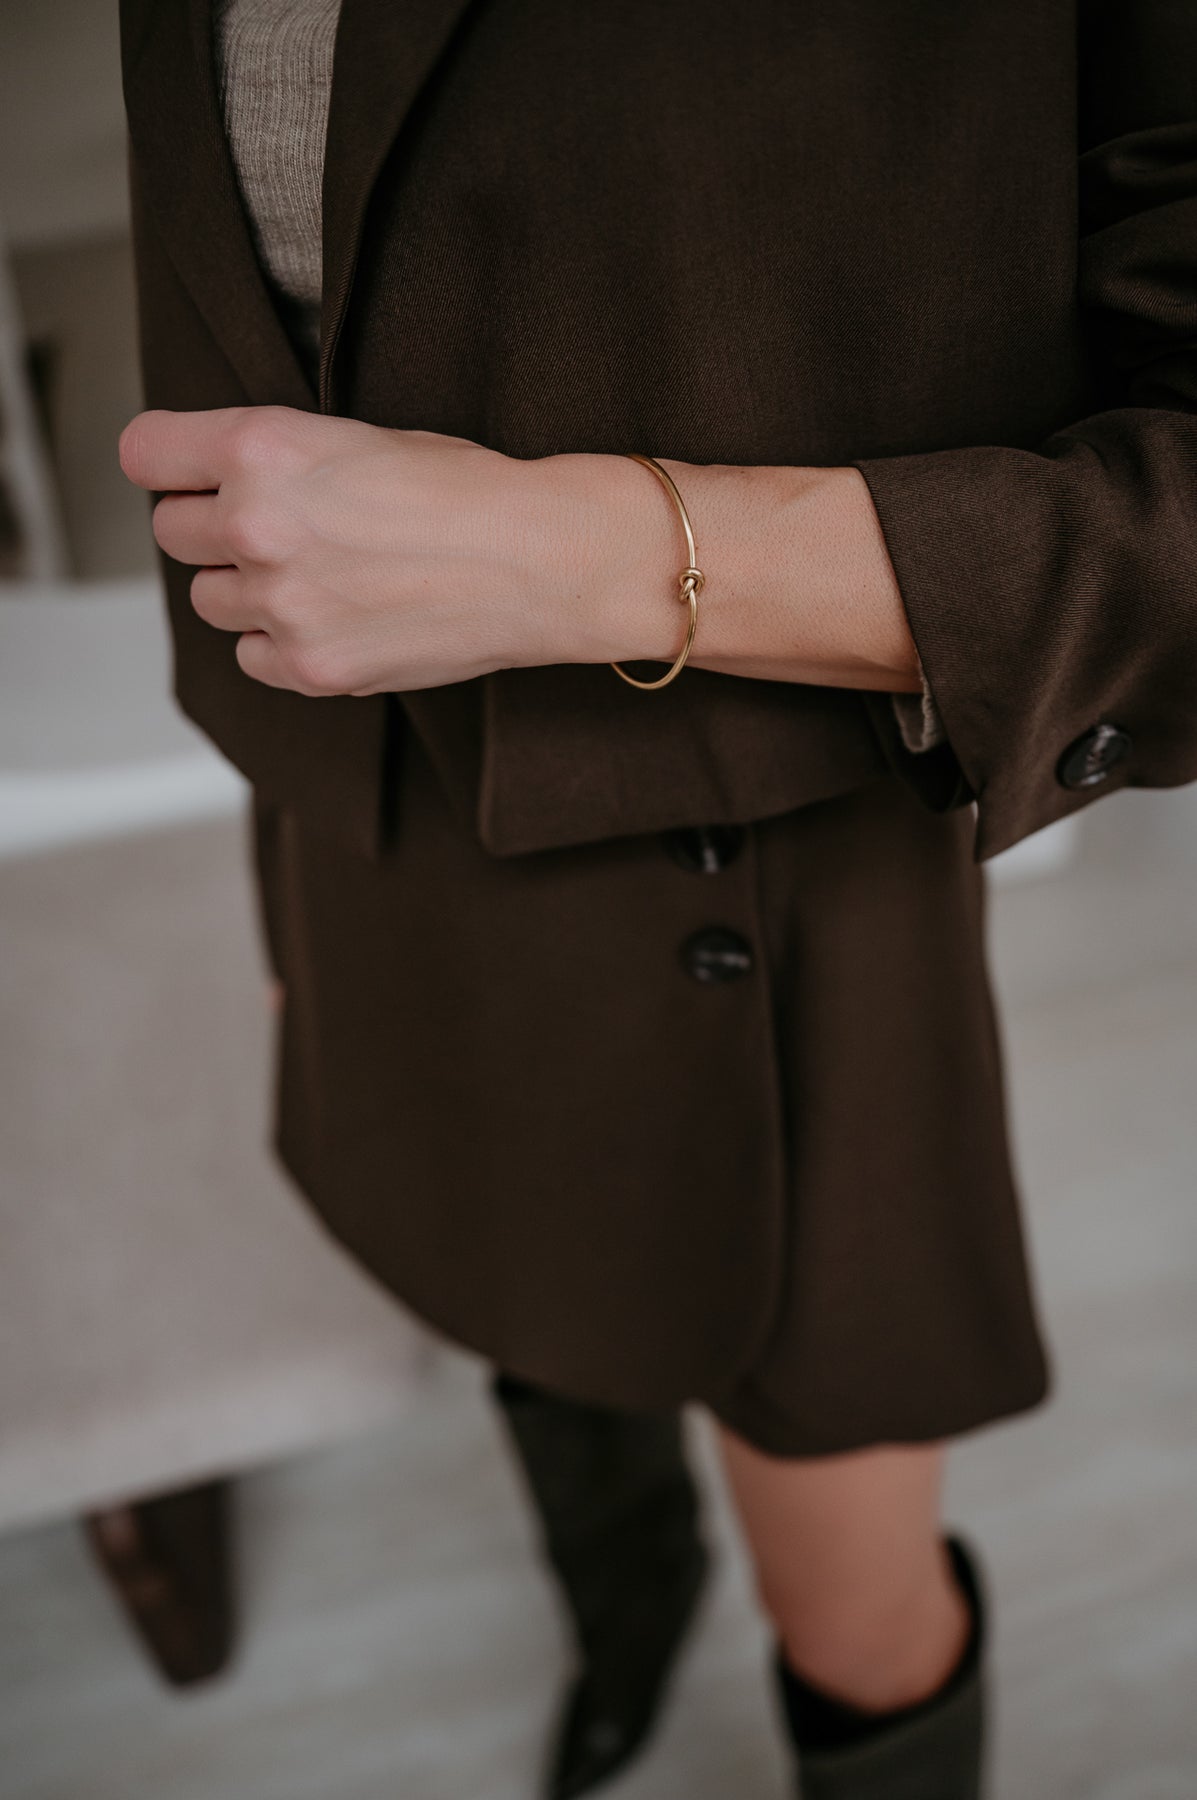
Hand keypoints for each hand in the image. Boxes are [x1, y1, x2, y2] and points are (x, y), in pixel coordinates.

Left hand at [118, 406, 642, 694]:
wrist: (539, 560)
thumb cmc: (466, 491)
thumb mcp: (357, 436)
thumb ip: (272, 460)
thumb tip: (215, 486)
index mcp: (263, 448)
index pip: (145, 453)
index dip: (171, 462)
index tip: (187, 472)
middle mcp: (256, 525)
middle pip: (172, 531)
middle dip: (214, 525)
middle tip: (279, 526)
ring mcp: (280, 603)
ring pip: (210, 599)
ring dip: (247, 588)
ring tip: (318, 575)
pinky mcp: (310, 666)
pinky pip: (252, 655)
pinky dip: (279, 642)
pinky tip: (334, 618)